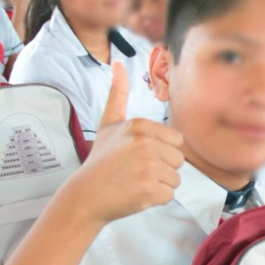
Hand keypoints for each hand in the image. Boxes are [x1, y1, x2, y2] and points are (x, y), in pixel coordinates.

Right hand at [63, 64, 184, 224]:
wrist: (85, 195)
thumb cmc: (101, 161)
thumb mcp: (109, 124)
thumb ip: (118, 94)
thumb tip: (118, 65)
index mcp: (139, 125)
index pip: (176, 141)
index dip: (162, 151)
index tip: (140, 156)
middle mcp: (145, 143)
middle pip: (178, 160)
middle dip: (162, 169)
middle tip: (137, 171)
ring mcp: (148, 167)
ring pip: (175, 179)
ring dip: (159, 184)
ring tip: (135, 181)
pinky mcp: (149, 189)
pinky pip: (168, 195)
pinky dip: (154, 199)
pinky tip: (136, 193)